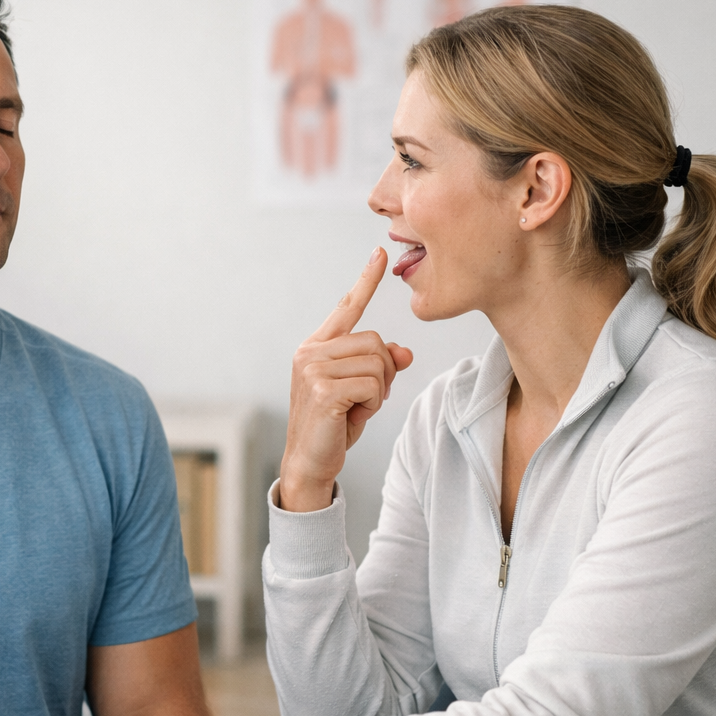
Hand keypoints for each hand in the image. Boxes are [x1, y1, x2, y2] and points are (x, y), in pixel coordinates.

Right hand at [280, 247, 413, 511]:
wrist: (309, 463)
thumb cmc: (334, 426)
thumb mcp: (363, 392)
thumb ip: (381, 366)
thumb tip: (405, 350)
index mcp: (317, 347)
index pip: (347, 307)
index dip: (366, 280)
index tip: (381, 252)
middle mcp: (311, 352)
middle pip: (377, 342)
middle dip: (383, 374)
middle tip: (363, 400)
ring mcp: (314, 369)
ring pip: (379, 363)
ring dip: (378, 391)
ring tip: (355, 409)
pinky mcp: (323, 390)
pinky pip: (374, 384)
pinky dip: (373, 404)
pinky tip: (352, 417)